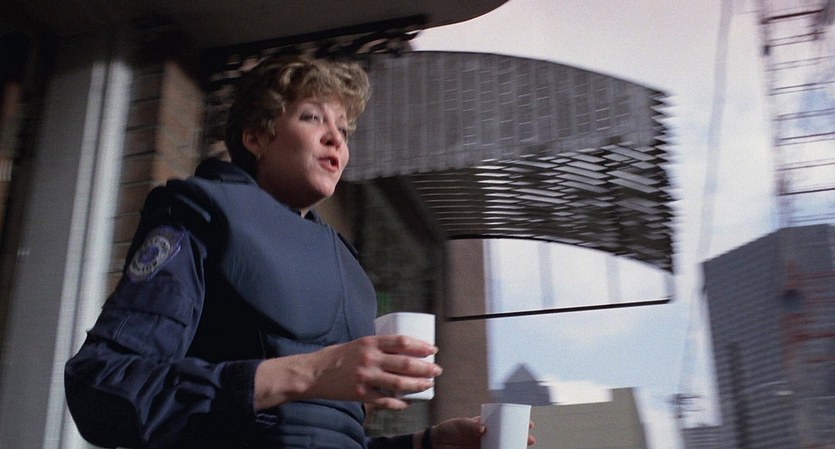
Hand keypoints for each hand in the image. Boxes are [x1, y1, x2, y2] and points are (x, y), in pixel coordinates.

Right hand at [254, 335, 440, 409]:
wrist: (312, 373)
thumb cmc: (335, 357)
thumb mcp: (357, 344)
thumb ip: (376, 347)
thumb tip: (401, 350)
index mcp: (369, 342)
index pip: (401, 342)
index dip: (420, 346)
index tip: (432, 349)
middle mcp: (369, 359)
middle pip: (405, 363)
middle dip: (425, 367)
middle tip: (437, 370)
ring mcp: (365, 377)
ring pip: (399, 383)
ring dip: (417, 385)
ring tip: (428, 385)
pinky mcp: (360, 394)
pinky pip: (384, 401)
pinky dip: (398, 403)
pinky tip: (407, 403)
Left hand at [418, 417, 535, 448]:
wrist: (436, 444)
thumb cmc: (448, 430)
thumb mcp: (460, 424)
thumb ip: (471, 425)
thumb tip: (484, 428)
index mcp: (484, 424)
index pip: (503, 422)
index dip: (515, 422)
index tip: (527, 423)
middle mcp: (486, 436)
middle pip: (507, 436)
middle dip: (520, 437)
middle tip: (530, 439)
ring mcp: (484, 446)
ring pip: (502, 446)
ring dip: (513, 447)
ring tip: (523, 447)